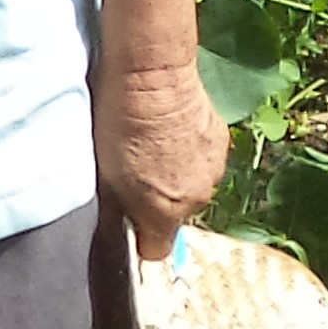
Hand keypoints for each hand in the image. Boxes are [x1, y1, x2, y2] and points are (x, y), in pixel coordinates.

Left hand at [94, 52, 225, 255]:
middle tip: (136, 171)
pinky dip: (191, 153)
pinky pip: (204, 161)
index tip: (130, 220)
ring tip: (153, 146)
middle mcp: (196, 199)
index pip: (156, 251)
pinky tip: (172, 130)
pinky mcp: (222, 142)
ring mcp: (214, 170)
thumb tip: (122, 224)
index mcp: (164, 213)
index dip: (141, 238)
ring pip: (192, 187)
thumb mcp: (105, 175)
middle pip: (175, 216)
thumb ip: (119, 208)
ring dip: (177, 175)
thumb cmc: (119, 124)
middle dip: (158, 201)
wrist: (152, 77)